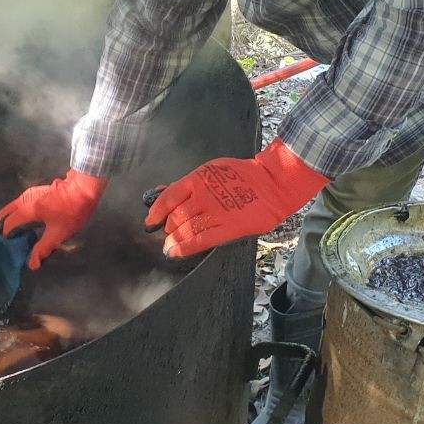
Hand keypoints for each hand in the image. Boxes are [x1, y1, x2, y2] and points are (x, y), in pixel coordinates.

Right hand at [0, 169, 108, 269]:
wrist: (83, 189)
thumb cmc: (72, 212)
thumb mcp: (59, 233)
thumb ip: (43, 248)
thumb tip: (32, 265)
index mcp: (27, 209)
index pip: (8, 224)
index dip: (5, 237)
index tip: (7, 248)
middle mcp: (24, 199)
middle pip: (5, 213)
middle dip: (2, 227)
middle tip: (6, 242)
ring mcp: (29, 193)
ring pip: (11, 208)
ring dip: (9, 220)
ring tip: (15, 236)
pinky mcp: (35, 192)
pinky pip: (19, 204)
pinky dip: (16, 214)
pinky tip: (25, 224)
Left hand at [145, 140, 328, 257]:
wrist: (273, 182)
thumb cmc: (242, 176)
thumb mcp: (212, 171)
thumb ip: (188, 184)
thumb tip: (162, 191)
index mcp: (198, 178)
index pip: (168, 197)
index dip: (156, 212)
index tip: (151, 221)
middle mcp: (204, 195)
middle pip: (175, 216)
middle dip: (169, 227)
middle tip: (168, 234)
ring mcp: (217, 212)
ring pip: (185, 229)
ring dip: (173, 240)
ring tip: (169, 246)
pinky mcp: (229, 227)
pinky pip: (200, 241)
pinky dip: (184, 248)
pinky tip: (175, 252)